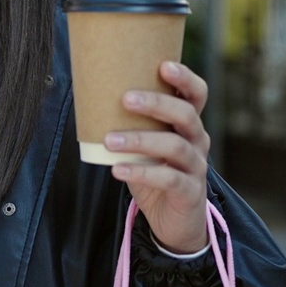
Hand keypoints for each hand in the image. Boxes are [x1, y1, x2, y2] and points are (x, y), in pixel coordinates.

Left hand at [104, 61, 210, 253]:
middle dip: (156, 103)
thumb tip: (88, 98)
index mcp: (187, 124)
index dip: (185, 78)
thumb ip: (129, 124)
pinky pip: (168, 178)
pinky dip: (141, 172)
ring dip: (139, 139)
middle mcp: (197, 141)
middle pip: (186, 114)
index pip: (196, 94)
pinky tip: (117, 170)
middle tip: (125, 99)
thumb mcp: (143, 145)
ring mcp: (196, 167)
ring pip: (175, 146)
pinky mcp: (190, 192)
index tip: (163, 65)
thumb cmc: (154, 173)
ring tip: (109, 140)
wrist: (173, 221)